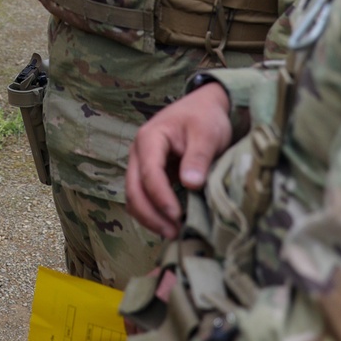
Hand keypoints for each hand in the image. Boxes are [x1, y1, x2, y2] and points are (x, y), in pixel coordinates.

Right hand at [125, 83, 231, 238]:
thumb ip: (198, 157)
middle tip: (173, 233)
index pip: (149, 173)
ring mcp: (141, 165)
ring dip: (149, 218)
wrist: (203, 107)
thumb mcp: (207, 133)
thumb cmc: (205, 117)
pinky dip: (152, 213)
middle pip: (133, 189)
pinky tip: (170, 224)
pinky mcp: (149, 175)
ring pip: (134, 197)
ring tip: (173, 233)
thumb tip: (191, 184)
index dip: (161, 197)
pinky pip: (143, 198)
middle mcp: (139, 153)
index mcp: (150, 138)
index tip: (177, 215)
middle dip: (150, 215)